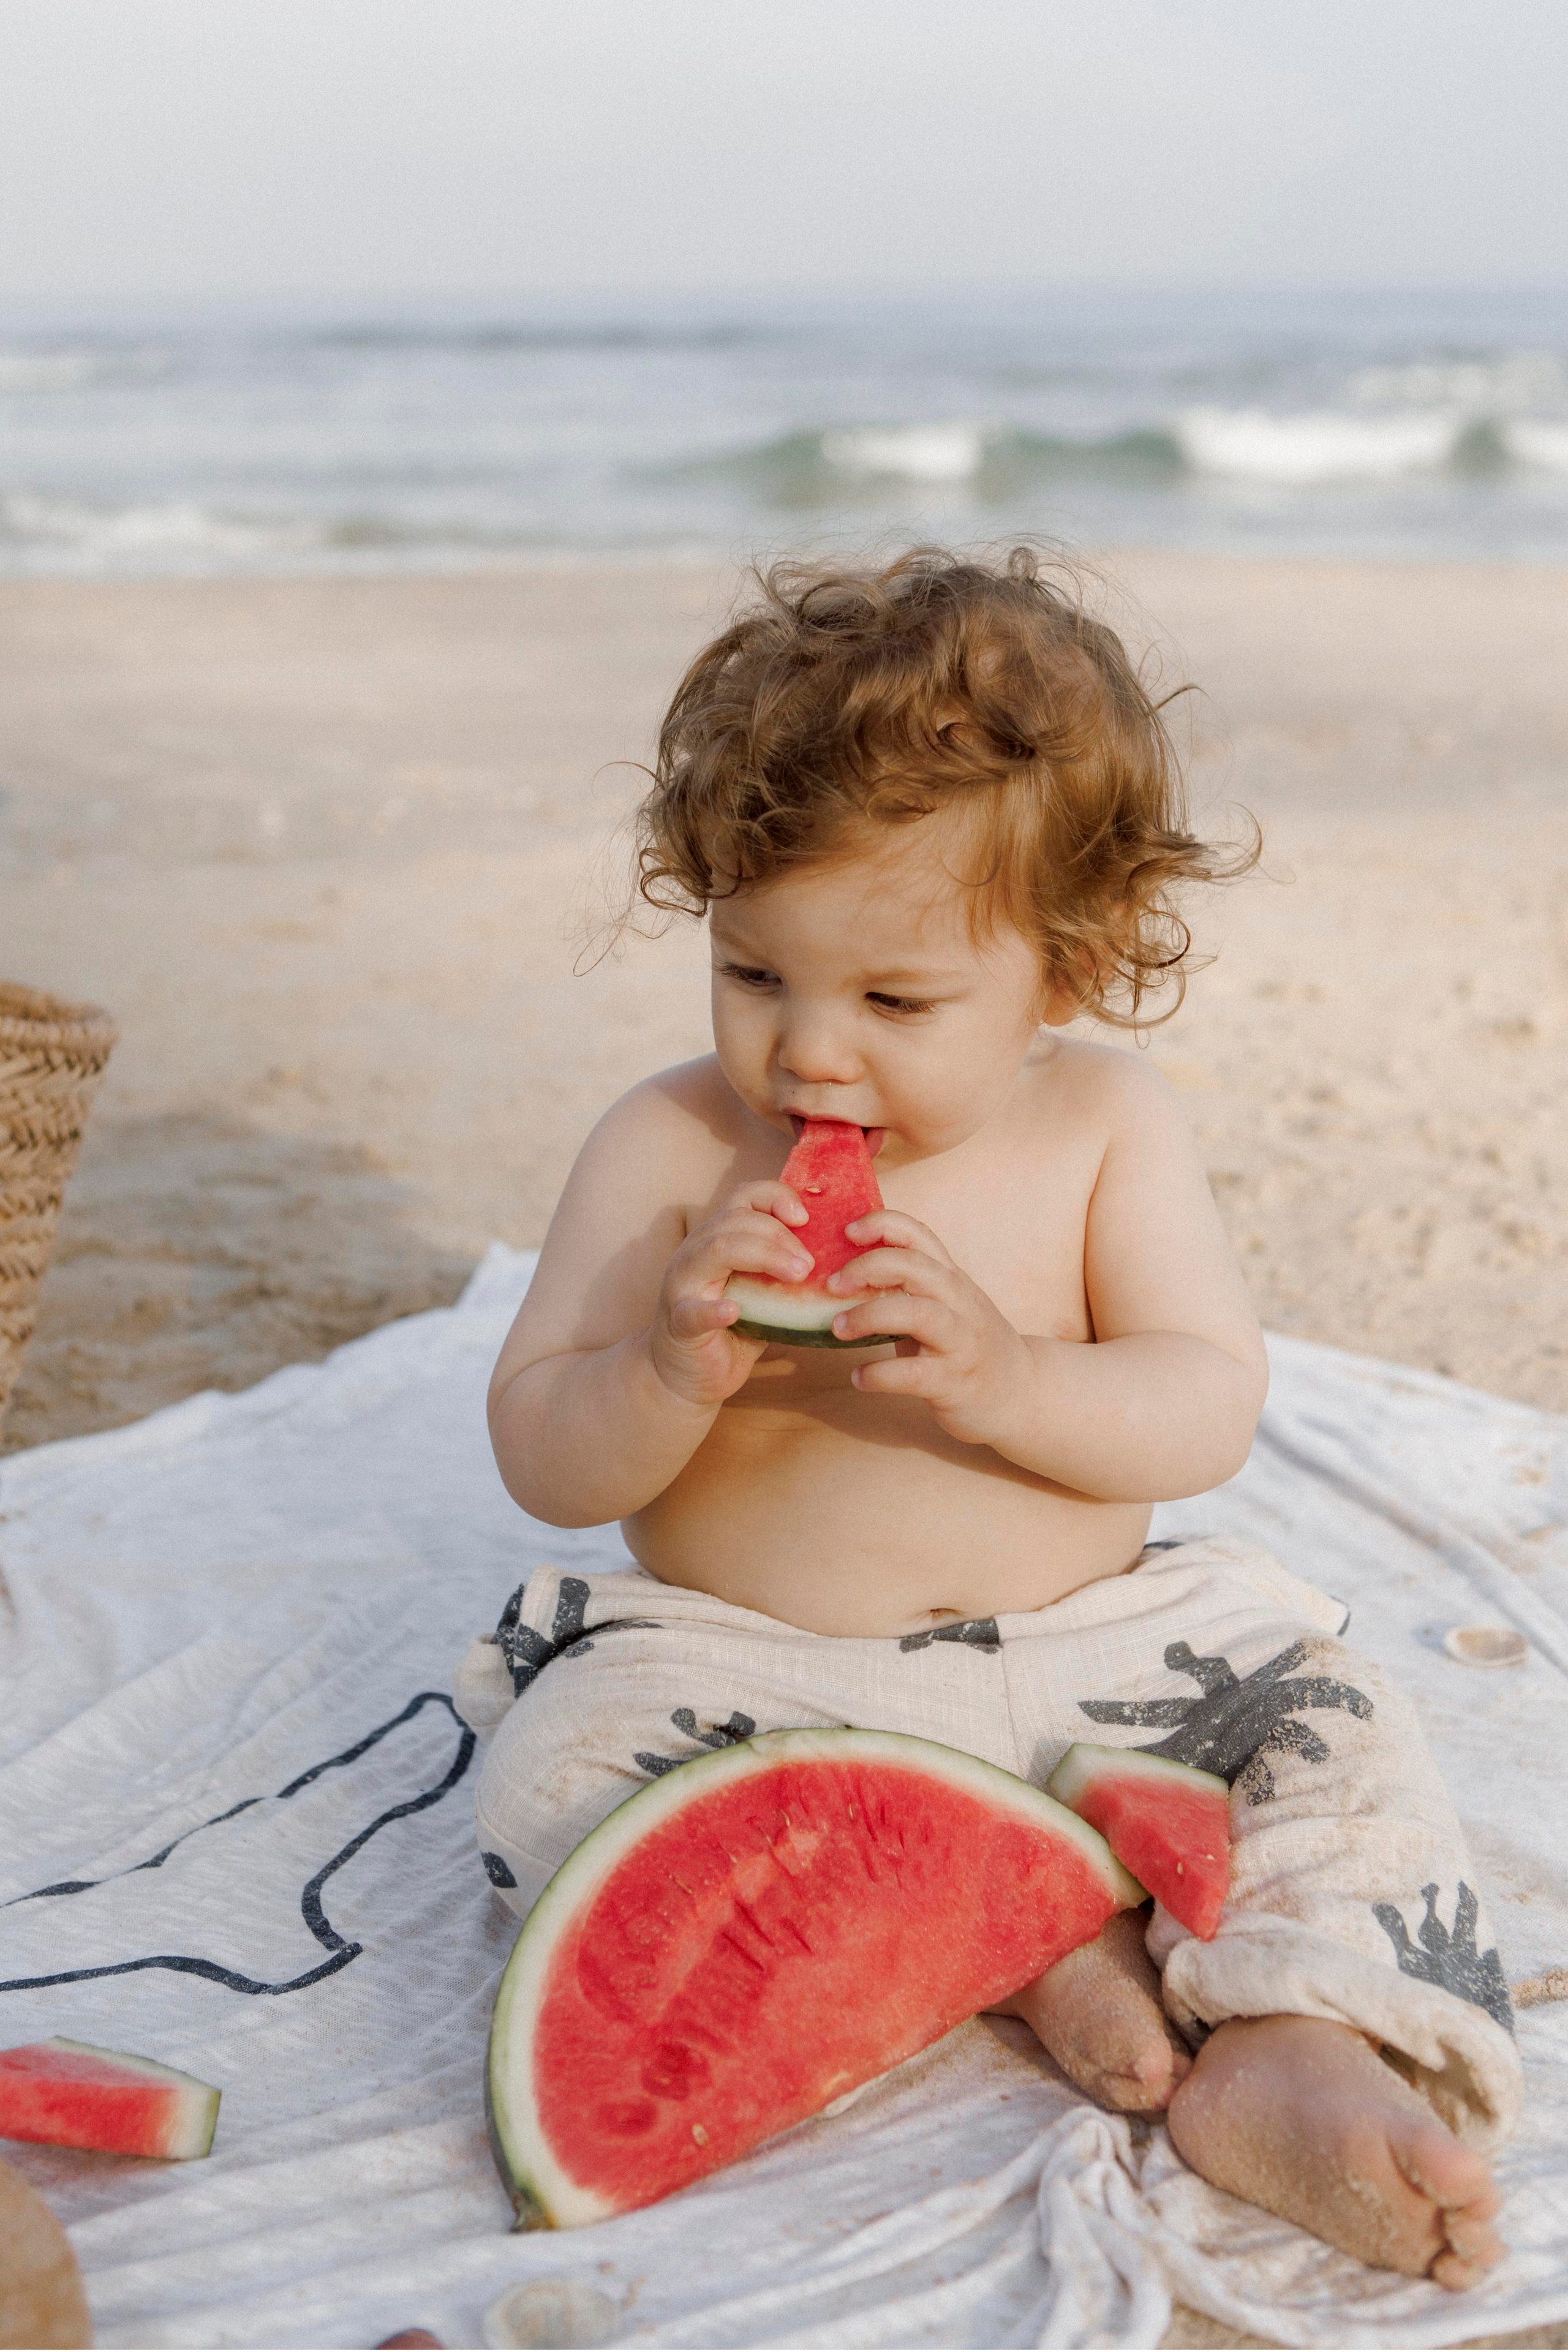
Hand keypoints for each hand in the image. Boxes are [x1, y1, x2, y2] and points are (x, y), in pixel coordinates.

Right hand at [649, 1180, 811, 1408]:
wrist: (688, 1376)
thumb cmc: (732, 1332)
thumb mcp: (761, 1295)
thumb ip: (784, 1274)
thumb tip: (838, 1263)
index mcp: (716, 1239)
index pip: (743, 1197)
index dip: (776, 1197)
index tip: (806, 1218)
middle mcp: (695, 1253)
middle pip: (735, 1221)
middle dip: (780, 1236)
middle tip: (810, 1264)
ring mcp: (682, 1286)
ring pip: (716, 1250)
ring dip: (763, 1256)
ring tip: (797, 1275)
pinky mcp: (678, 1323)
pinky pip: (692, 1311)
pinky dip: (713, 1309)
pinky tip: (733, 1312)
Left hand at [828, 1210, 1032, 1447]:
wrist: (1022, 1393)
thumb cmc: (966, 1344)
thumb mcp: (945, 1304)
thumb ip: (906, 1287)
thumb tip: (844, 1272)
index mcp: (951, 1279)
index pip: (919, 1234)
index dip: (881, 1224)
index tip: (847, 1231)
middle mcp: (959, 1303)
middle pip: (914, 1266)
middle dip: (867, 1267)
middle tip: (831, 1285)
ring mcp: (961, 1342)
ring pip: (917, 1314)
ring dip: (869, 1316)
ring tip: (838, 1328)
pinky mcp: (955, 1382)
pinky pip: (912, 1374)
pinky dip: (879, 1374)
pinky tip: (859, 1378)